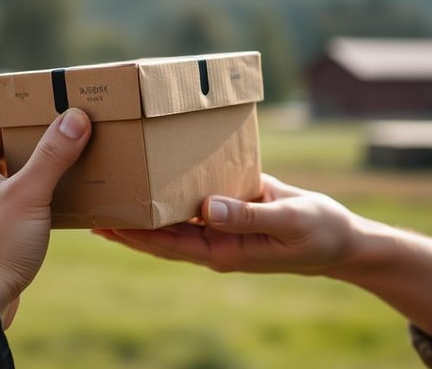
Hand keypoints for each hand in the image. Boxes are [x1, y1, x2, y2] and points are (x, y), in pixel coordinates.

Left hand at [0, 108, 90, 328]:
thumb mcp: (30, 194)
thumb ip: (53, 155)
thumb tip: (75, 117)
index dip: (22, 109)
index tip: (52, 102)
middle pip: (2, 148)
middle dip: (35, 140)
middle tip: (68, 131)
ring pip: (7, 178)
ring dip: (34, 170)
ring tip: (67, 164)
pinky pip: (11, 204)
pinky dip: (31, 197)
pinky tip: (54, 203)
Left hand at [93, 174, 357, 275]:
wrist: (341, 239)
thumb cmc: (318, 231)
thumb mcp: (288, 220)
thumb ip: (249, 215)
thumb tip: (206, 208)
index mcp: (222, 251)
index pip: (166, 245)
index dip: (133, 236)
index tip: (101, 223)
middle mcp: (214, 242)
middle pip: (160, 235)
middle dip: (126, 223)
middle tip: (90, 205)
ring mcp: (222, 228)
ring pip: (174, 220)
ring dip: (144, 208)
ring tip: (113, 190)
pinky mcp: (231, 211)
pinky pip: (194, 204)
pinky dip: (173, 193)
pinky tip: (156, 178)